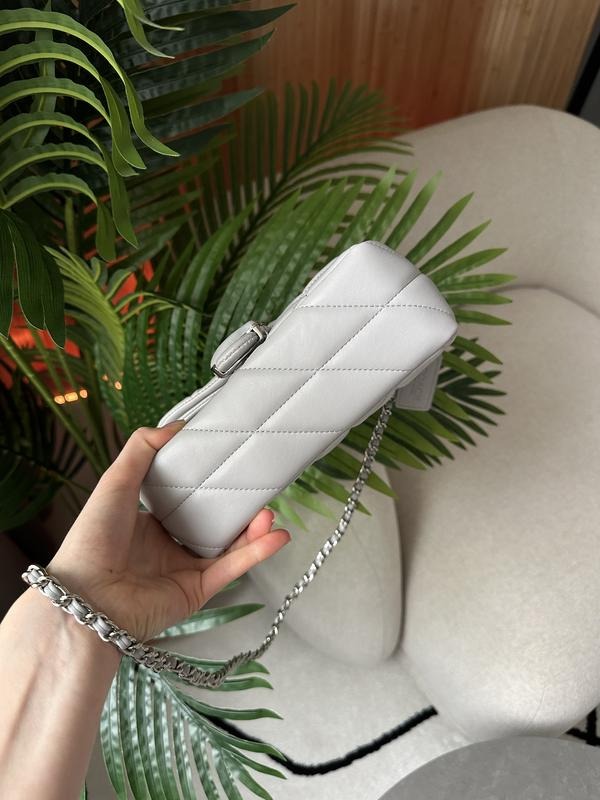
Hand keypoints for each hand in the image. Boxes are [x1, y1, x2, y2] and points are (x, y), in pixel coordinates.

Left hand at [47, 421, 289, 641]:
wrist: (85, 597)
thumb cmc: (92, 539)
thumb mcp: (115, 481)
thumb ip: (143, 448)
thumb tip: (178, 424)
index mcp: (150, 522)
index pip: (191, 500)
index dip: (214, 484)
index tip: (234, 464)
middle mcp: (169, 547)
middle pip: (217, 523)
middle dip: (242, 509)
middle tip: (259, 490)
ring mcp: (185, 570)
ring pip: (231, 547)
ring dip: (255, 531)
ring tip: (269, 513)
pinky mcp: (197, 591)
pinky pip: (232, 570)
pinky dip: (257, 554)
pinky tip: (277, 537)